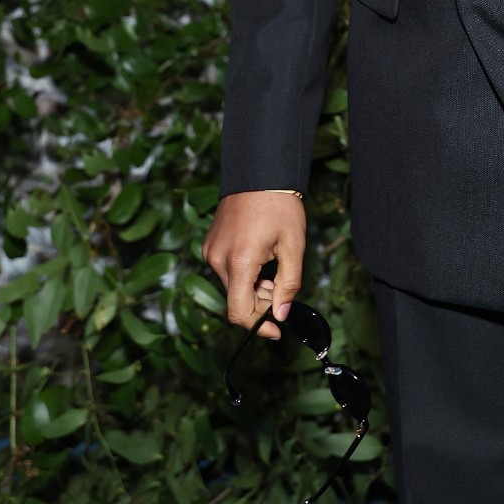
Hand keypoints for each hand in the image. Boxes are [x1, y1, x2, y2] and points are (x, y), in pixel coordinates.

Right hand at [202, 191, 305, 340]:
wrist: (260, 172)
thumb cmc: (280, 206)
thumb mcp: (293, 246)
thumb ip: (288, 284)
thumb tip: (281, 315)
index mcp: (239, 261)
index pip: (238, 312)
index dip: (258, 327)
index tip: (275, 330)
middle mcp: (218, 259)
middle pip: (236, 300)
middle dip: (260, 304)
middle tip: (281, 291)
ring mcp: (210, 251)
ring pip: (231, 286)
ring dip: (252, 289)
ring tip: (273, 270)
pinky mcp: (210, 244)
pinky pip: (226, 270)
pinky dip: (243, 275)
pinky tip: (260, 260)